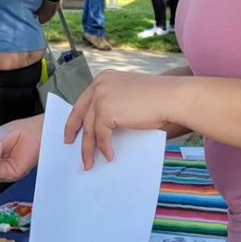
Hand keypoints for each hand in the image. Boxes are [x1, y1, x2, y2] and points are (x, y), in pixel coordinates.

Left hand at [65, 71, 184, 168]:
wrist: (171, 97)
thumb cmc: (158, 98)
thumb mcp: (130, 96)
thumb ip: (114, 104)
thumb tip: (104, 127)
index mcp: (104, 78)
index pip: (85, 100)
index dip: (78, 116)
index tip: (73, 129)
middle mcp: (99, 85)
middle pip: (80, 112)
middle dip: (73, 130)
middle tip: (69, 144)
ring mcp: (101, 97)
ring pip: (89, 127)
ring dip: (88, 148)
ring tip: (89, 163)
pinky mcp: (106, 111)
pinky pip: (100, 135)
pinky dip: (104, 148)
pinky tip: (109, 156)